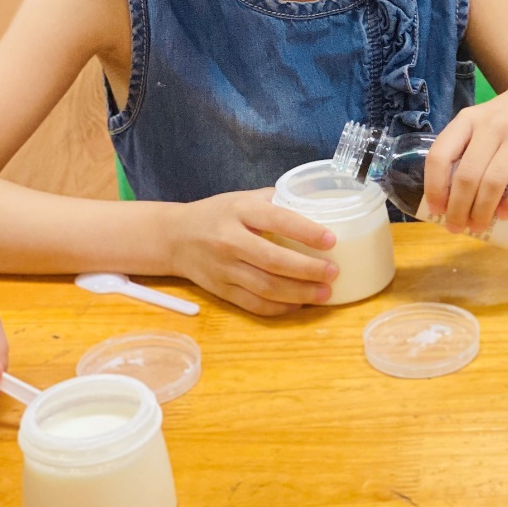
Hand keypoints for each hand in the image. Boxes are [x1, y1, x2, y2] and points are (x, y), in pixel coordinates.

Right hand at [166, 190, 338, 315]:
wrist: (173, 237)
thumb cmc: (218, 214)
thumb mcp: (244, 198)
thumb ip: (277, 201)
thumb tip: (319, 206)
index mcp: (240, 211)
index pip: (278, 220)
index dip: (306, 232)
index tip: (331, 240)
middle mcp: (230, 241)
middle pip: (274, 260)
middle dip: (308, 269)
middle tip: (334, 272)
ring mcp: (224, 269)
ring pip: (265, 287)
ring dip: (299, 293)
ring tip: (325, 293)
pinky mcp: (220, 290)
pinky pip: (253, 304)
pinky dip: (279, 308)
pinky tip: (299, 304)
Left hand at [422, 81, 507, 233]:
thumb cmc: (501, 123)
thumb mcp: (476, 125)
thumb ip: (460, 153)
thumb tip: (445, 203)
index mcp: (467, 121)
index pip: (440, 156)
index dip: (435, 188)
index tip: (436, 211)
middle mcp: (492, 126)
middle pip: (467, 175)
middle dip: (458, 208)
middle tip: (456, 227)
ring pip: (494, 181)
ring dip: (482, 211)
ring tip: (478, 227)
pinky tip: (504, 215)